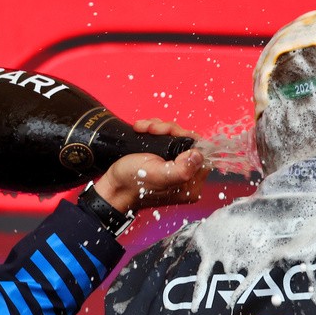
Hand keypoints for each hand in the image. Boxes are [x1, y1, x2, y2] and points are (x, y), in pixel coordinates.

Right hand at [90, 119, 207, 214]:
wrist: (113, 186)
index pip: (202, 154)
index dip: (188, 139)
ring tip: (145, 129)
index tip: (170, 134)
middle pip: (189, 143)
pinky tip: (142, 129)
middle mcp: (187, 177)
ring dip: (159, 128)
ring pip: (176, 137)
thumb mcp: (159, 175)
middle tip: (153, 130)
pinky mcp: (164, 160)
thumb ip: (184, 168)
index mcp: (192, 185)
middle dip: (170, 131)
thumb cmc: (132, 184)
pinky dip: (154, 131)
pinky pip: (166, 138)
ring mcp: (175, 168)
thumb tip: (199, 155)